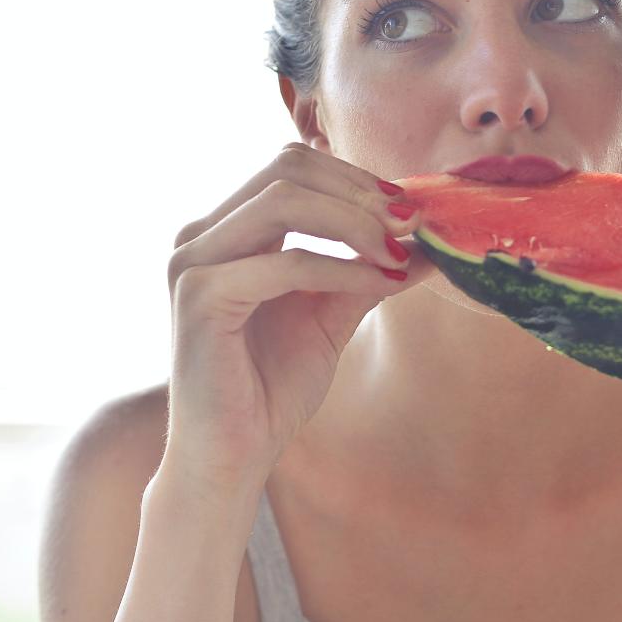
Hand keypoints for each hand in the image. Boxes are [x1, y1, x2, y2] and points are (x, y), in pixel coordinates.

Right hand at [163, 143, 437, 506]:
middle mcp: (201, 235)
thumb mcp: (332, 314)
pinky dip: (341, 268)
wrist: (233, 455)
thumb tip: (428, 242)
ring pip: (284, 200)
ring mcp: (193, 262)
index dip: (355, 178)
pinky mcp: (199, 297)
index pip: (292, 165)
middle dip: (359, 192)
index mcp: (227, 231)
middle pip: (288, 168)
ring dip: (355, 222)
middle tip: (411, 224)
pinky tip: (380, 282)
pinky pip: (286, 262)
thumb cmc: (272, 388)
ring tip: (398, 252)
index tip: (409, 210)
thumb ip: (369, 271)